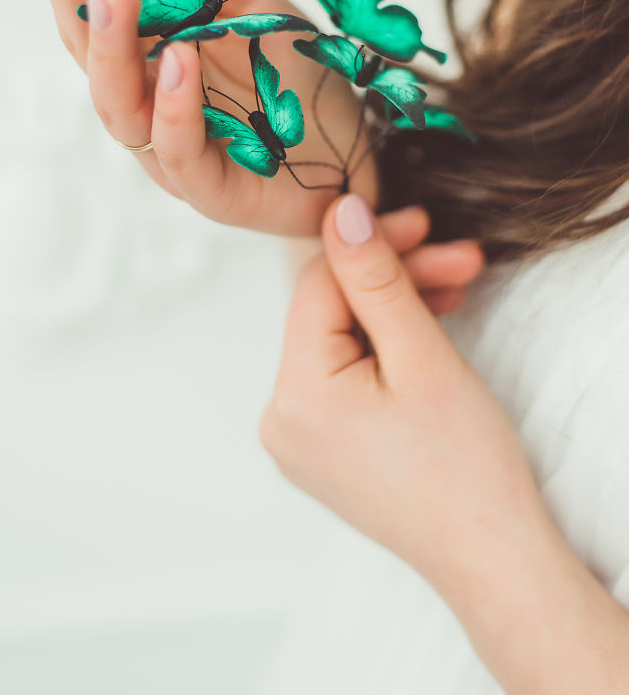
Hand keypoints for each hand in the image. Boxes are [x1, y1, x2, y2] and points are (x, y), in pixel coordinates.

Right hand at [13, 0, 376, 234]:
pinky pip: (182, 153)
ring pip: (119, 102)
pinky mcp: (212, 187)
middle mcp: (144, 92)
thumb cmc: (291, 76)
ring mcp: (171, 143)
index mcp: (146, 42)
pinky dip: (174, 108)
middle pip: (87, 38)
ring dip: (110, 44)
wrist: (358, 148)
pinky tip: (177, 59)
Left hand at [260, 193, 544, 597]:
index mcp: (295, 396)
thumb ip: (376, 279)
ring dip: (397, 310)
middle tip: (459, 259)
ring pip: (342, 340)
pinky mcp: (322, 447)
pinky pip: (344, 374)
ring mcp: (298, 438)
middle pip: (333, 312)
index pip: (321, 285)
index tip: (422, 222)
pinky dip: (383, 349)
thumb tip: (340, 213)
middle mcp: (281, 418)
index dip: (372, 245)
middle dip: (396, 280)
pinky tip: (425, 330)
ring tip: (455, 293)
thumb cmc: (465, 471)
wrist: (491, 558)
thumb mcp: (423, 357)